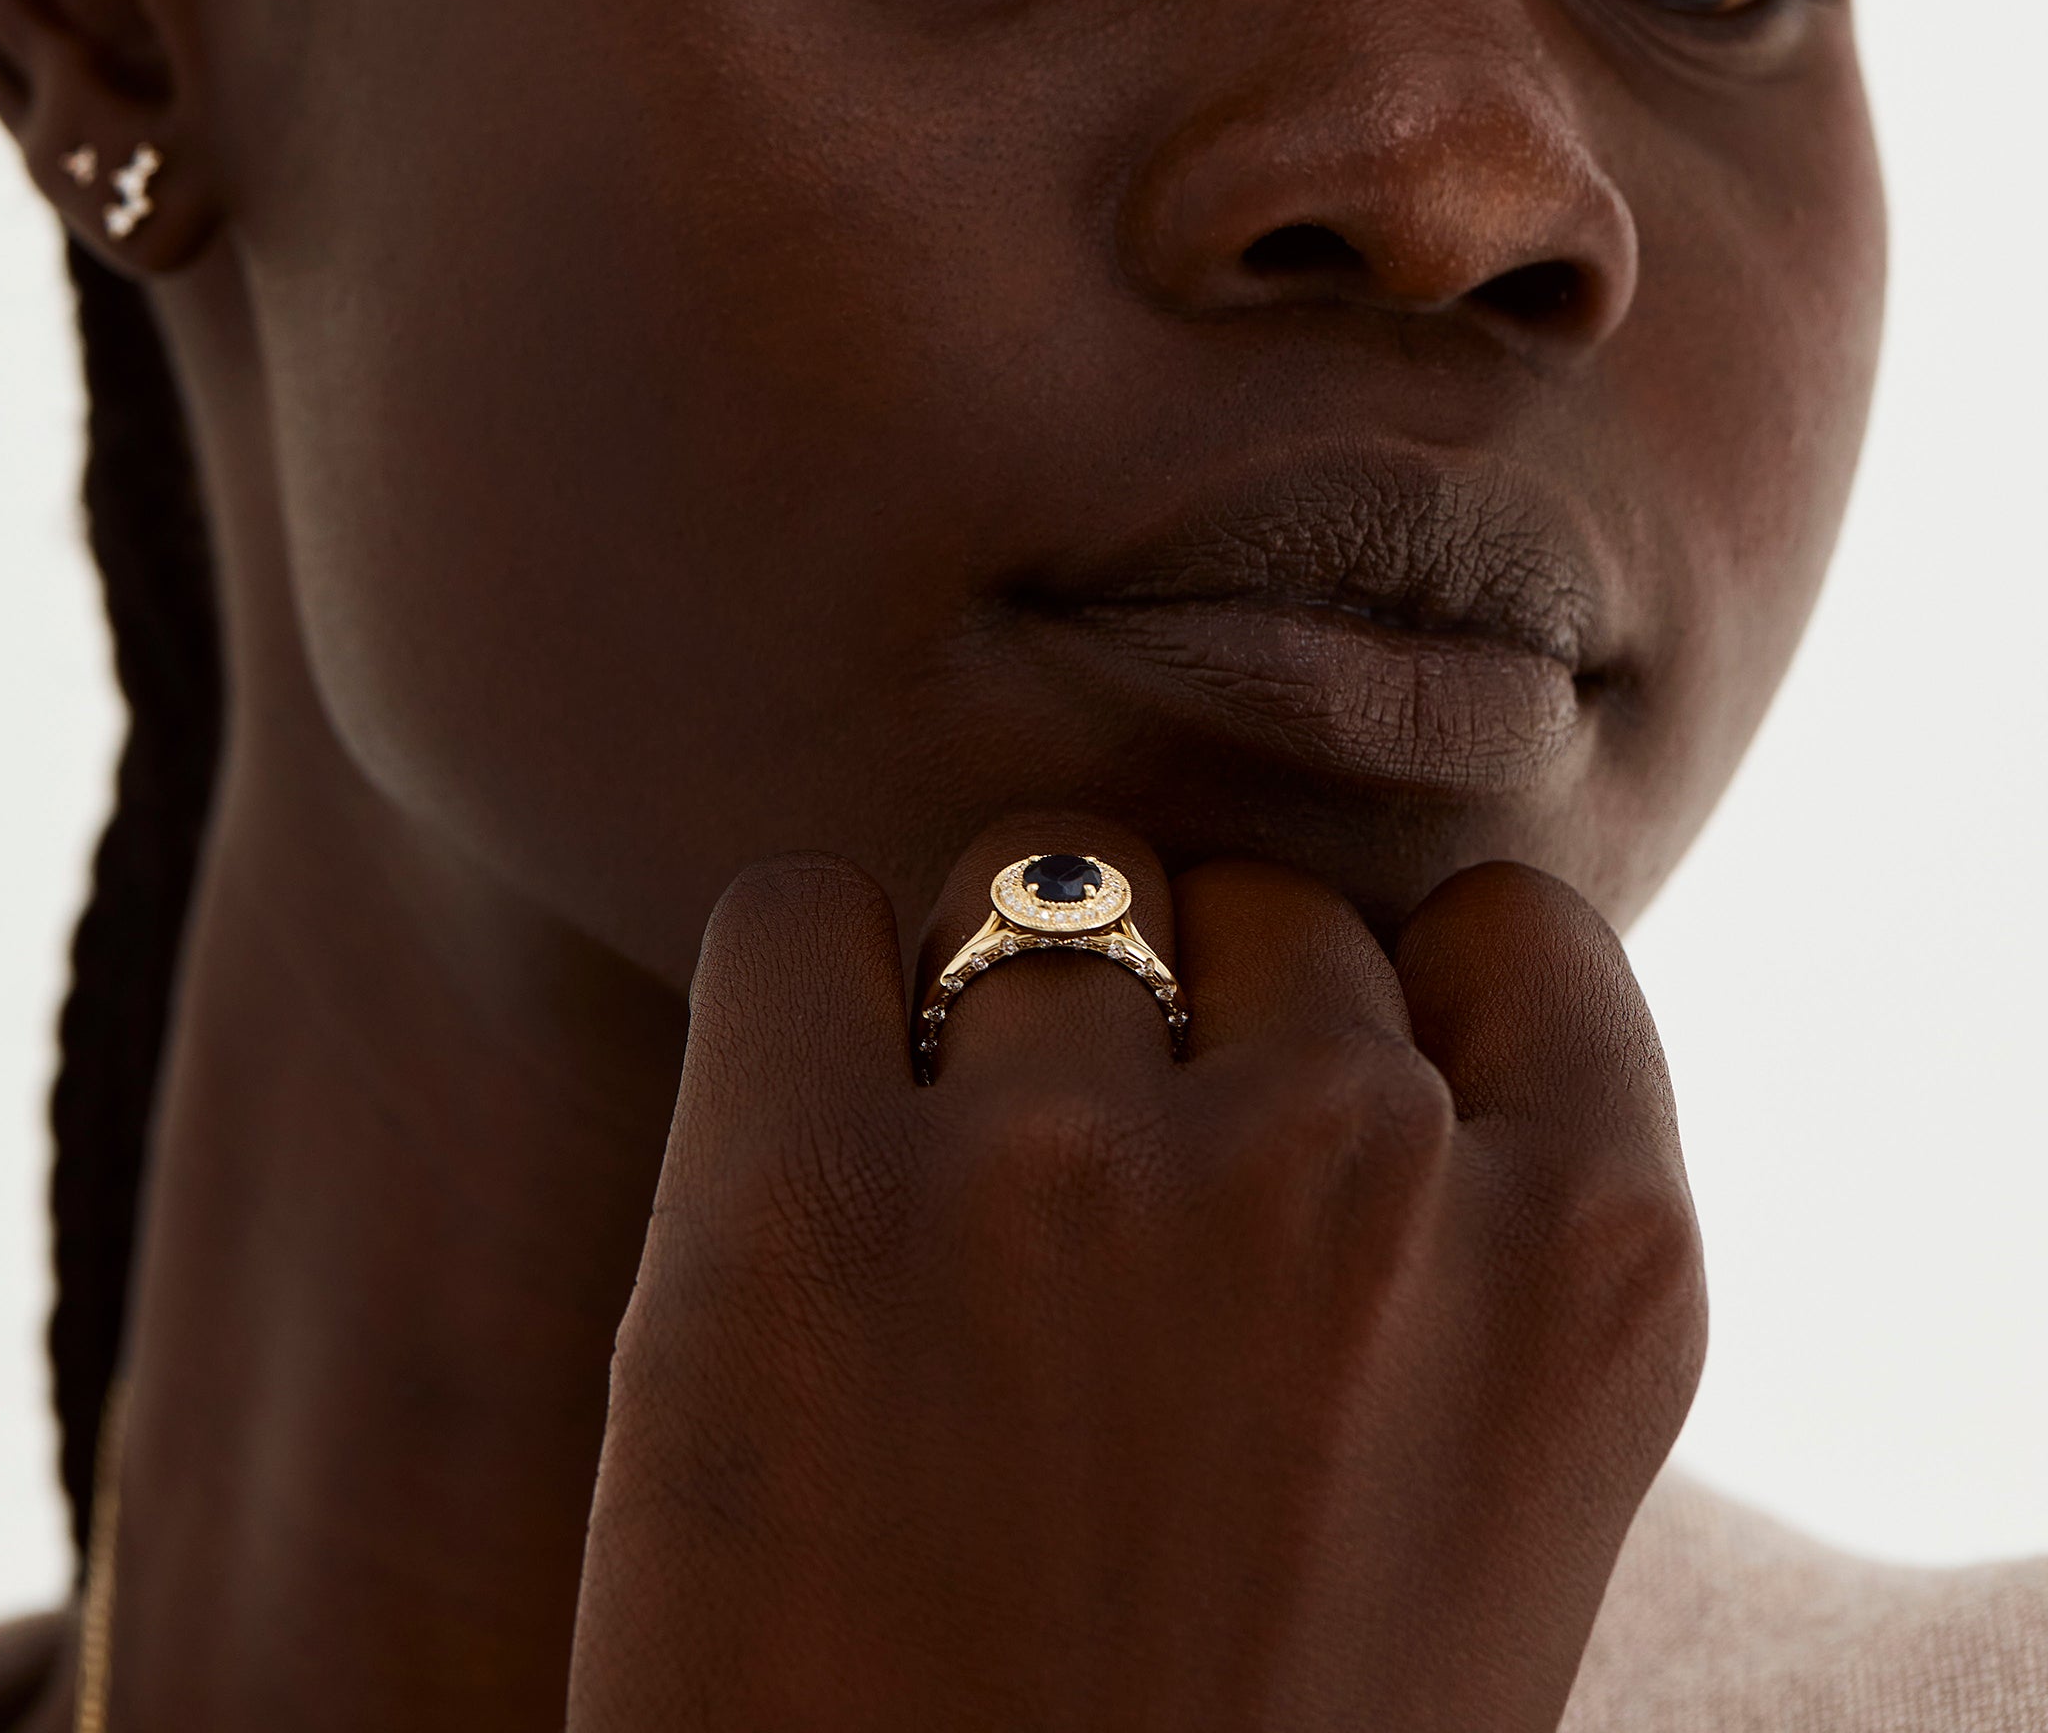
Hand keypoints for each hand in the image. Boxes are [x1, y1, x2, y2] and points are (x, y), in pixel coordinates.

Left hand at [567, 822, 1704, 1731]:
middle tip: (1100, 1245)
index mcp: (1589, 1275)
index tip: (1304, 1117)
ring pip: (1039, 882)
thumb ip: (1460, 1232)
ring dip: (986, 1017)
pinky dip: (793, 1003)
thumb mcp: (1476, 1499)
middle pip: (1258, 900)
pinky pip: (793, 917)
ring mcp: (1081, 1172)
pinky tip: (801, 1185)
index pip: (1506, 930)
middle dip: (1186, 1026)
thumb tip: (1333, 973)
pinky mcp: (801, 1201)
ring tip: (948, 1254)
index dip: (1391, 1009)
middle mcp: (1361, 1179)